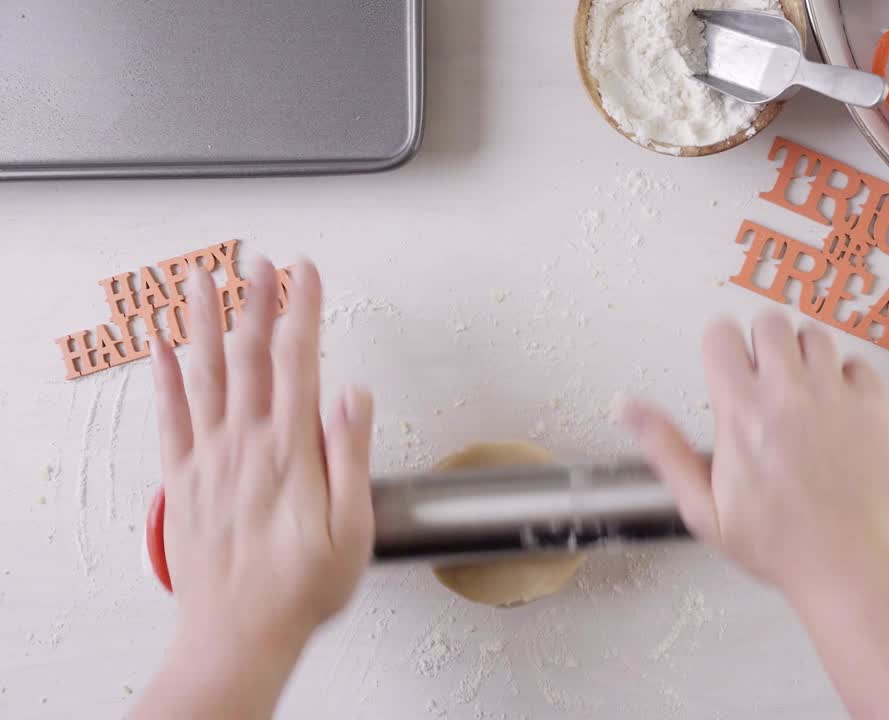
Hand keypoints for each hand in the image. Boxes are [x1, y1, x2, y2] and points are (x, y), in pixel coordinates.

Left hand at [148, 258, 372, 663]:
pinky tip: (160, 344)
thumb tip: (356, 396)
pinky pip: (168, 414)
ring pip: (205, 373)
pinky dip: (163, 375)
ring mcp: (209, 459)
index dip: (303, 310)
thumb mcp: (352, 529)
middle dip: (258, 300)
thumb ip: (351, 456)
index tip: (307, 273)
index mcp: (291, 453)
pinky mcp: (184, 479)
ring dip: (205, 322)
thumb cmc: (299, 589)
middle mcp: (245, 445)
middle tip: (261, 260)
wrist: (238, 634)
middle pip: (250, 355)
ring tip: (204, 279)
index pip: (298, 362)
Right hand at [618, 311, 888, 596]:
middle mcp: (789, 393)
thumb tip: (625, 407)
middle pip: (770, 321)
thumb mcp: (702, 506)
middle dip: (762, 343)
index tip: (726, 366)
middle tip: (764, 377)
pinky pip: (858, 364)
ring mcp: (835, 396)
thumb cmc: (778, 545)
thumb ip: (663, 447)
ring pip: (816, 335)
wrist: (849, 566)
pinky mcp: (874, 408)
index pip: (722, 334)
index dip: (720, 347)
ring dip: (804, 355)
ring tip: (801, 392)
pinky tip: (837, 407)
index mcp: (742, 411)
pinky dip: (846, 377)